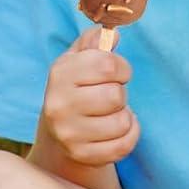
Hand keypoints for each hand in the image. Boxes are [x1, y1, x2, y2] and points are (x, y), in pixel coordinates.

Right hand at [36, 26, 139, 167]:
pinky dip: (129, 134)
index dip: (121, 67)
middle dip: (120, 93)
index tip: (117, 72)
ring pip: (122, 122)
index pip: (107, 64)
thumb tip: (113, 33)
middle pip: (116, 95)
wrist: (59, 131)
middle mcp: (59, 105)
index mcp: (60, 74)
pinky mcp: (82, 155)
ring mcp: (69, 134)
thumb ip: (93, 42)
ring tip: (110, 112)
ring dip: (124, 115)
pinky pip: (124, 145)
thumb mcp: (78, 59)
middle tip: (110, 95)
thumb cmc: (75, 88)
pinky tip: (116, 129)